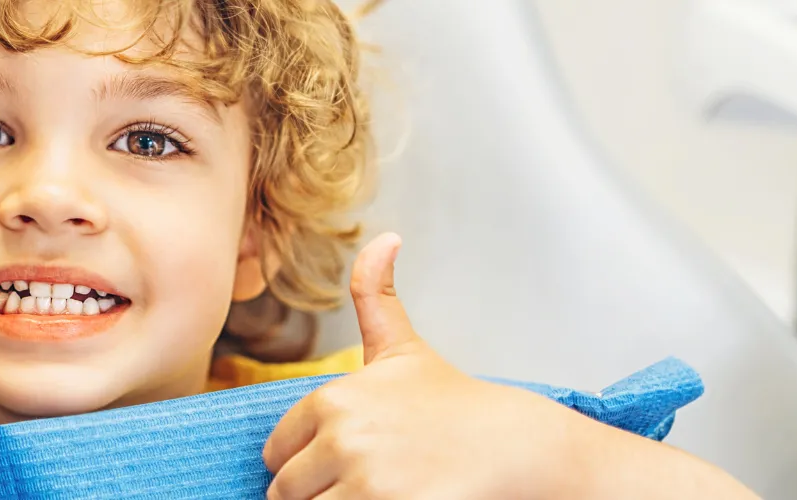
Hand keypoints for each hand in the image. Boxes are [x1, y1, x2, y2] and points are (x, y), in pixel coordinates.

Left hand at [260, 234, 756, 498]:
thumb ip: (376, 296)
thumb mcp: (405, 350)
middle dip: (318, 493)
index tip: (347, 463)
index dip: (308, 464)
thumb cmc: (457, 407)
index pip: (278, 454)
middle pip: (288, 490)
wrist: (518, 449)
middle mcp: (341, 437)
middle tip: (367, 484)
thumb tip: (384, 237)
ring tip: (381, 492)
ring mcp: (363, 479)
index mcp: (332, 399)